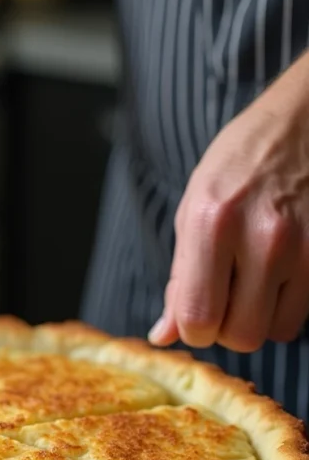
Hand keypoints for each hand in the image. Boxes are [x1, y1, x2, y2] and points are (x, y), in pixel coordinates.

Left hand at [149, 64, 308, 351]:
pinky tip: (281, 272)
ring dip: (261, 318)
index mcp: (212, 223)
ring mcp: (305, 247)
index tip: (198, 314)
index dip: (194, 329)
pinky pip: (305, 312)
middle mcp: (262, 237)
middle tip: (226, 299)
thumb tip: (164, 336)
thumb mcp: (193, 209)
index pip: (199, 318)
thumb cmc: (240, 164)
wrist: (302, 123)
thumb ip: (180, 277)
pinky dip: (288, 305)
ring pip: (278, 330)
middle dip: (228, 329)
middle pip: (242, 335)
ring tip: (255, 281)